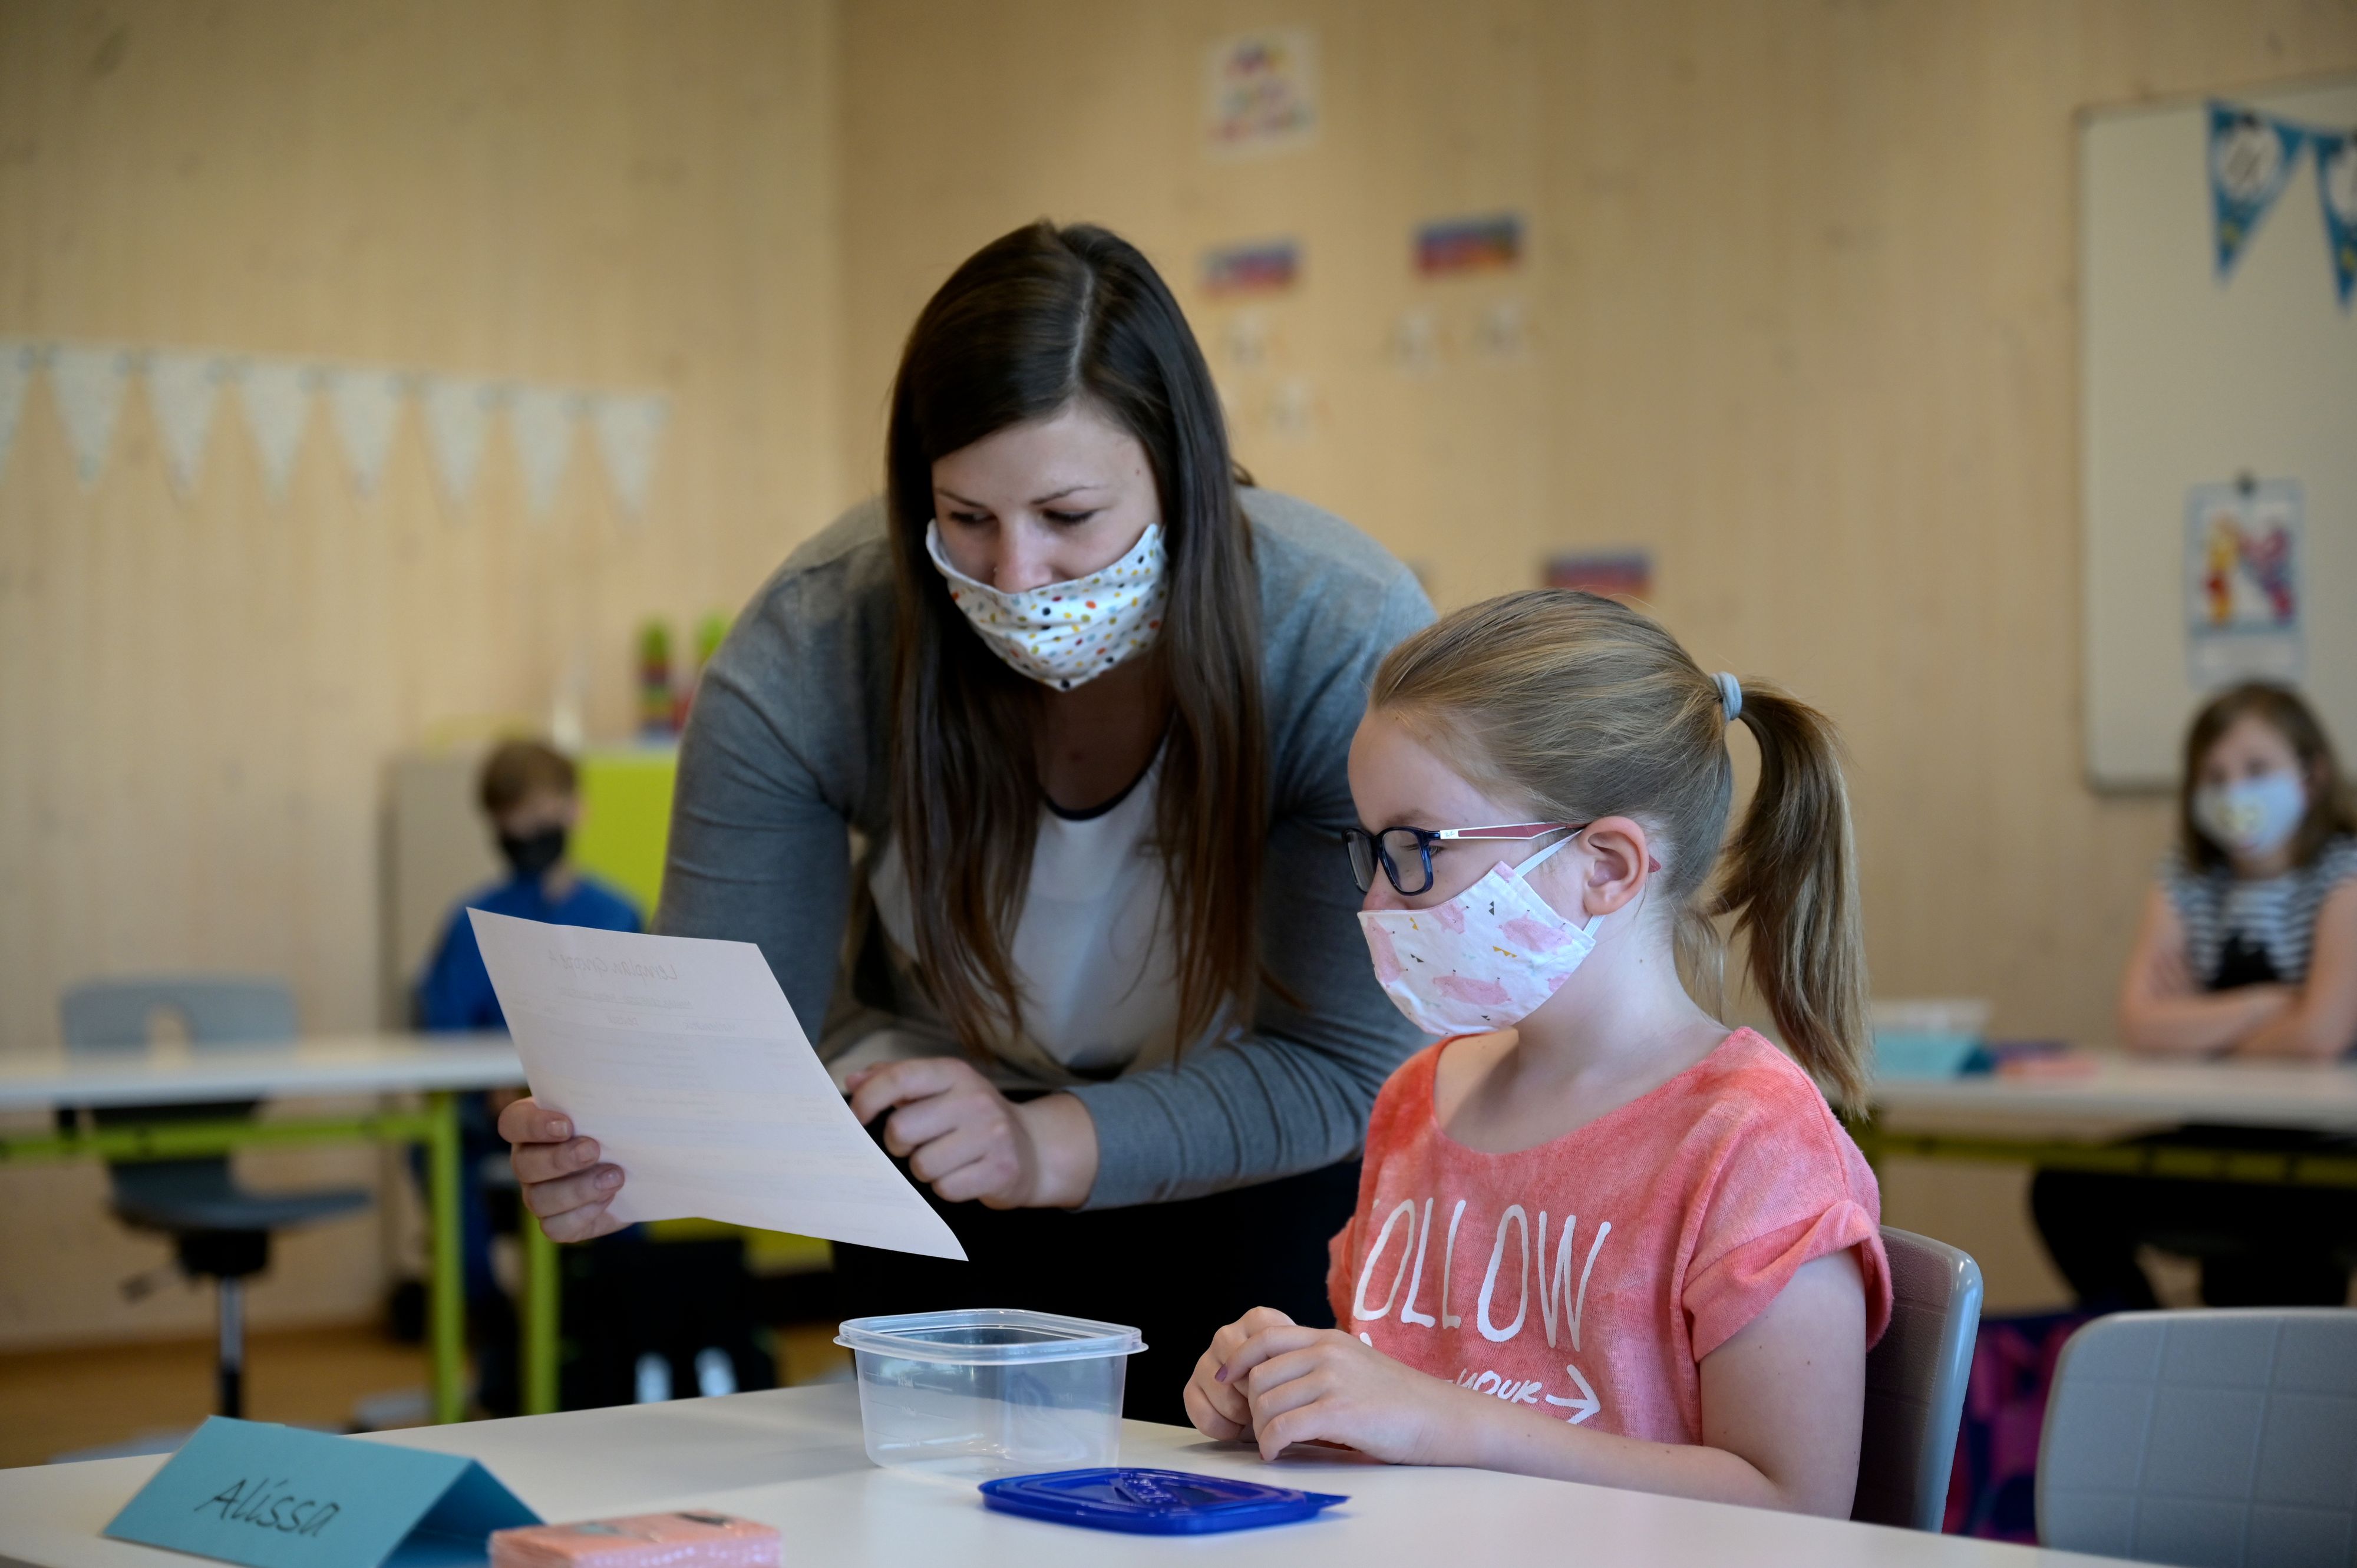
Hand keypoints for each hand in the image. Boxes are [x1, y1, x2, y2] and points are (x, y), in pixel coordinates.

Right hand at [498, 1096, 628, 1241]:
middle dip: (560, 1159)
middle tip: (594, 1149)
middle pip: (523, 1164)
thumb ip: (607, 1096)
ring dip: (577, 1189)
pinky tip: (609, 1199)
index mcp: (534, 1126)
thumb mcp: (615, 1108)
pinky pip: (555, 1227)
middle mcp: (529, 1160)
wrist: (641, 1166)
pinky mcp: (558, 1222)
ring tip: (615, 1176)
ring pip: (538, 1199)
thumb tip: (628, 1078)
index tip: (566, 1124)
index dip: (533, 1125)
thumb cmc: (622, 1127)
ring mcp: (540, 1193)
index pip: (513, 1123)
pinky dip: (582, 1214)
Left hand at [846, 1057, 1096, 1208]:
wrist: (1034, 1149)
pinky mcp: (1000, 1170)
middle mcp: (975, 1099)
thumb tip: (854, 1079)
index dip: (867, 1099)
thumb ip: (897, 1081)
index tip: (856, 1117)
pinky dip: (948, 1188)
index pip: (899, 1078)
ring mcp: (992, 1135)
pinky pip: (945, 1189)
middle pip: (902, 1129)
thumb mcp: (941, 1089)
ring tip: (947, 1160)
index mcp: (955, 1073)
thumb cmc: (974, 1119)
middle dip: (900, 1144)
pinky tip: (964, 1175)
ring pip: (922, 1165)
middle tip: (918, 1143)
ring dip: (926, 1169)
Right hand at [1183, 1306, 1293, 1441]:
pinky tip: (1235, 1429)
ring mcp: (1207, 1358)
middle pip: (1241, 1367)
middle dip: (1256, 1395)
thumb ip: (1295, 1366)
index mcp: (1257, 1321)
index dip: (1276, 1375)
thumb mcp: (1303, 1368)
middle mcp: (1228, 1334)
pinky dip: (1219, 1427)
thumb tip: (1283, 1387)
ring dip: (1239, 1413)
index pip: (1263, 1344)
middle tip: (1271, 1407)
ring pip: (1219, 1388)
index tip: (1287, 1389)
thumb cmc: (1295, 1384)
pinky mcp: (1193, 1385)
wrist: (1282, 1399)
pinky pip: (1198, 1408)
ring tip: (1256, 1417)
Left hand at [1217, 1317, 1475, 1464]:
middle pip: (1259, 1375)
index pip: (1264, 1336)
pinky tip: (1278, 1453)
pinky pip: (1284, 1428)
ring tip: (1273, 1444)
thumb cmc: (1399, 1399)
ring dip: (1261, 1430)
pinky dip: (1272, 1445)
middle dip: (1251, 1407)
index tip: (1226, 1379)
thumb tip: (1273, 1380)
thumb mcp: (1355, 1363)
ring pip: (1266, 1403)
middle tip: (1261, 1429)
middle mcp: (1327, 1352)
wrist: (1441, 1417)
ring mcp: (1334, 1380)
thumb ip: (1318, 1363)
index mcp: (1328, 1338)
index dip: (1238, 1359)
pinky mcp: (1340, 1412)